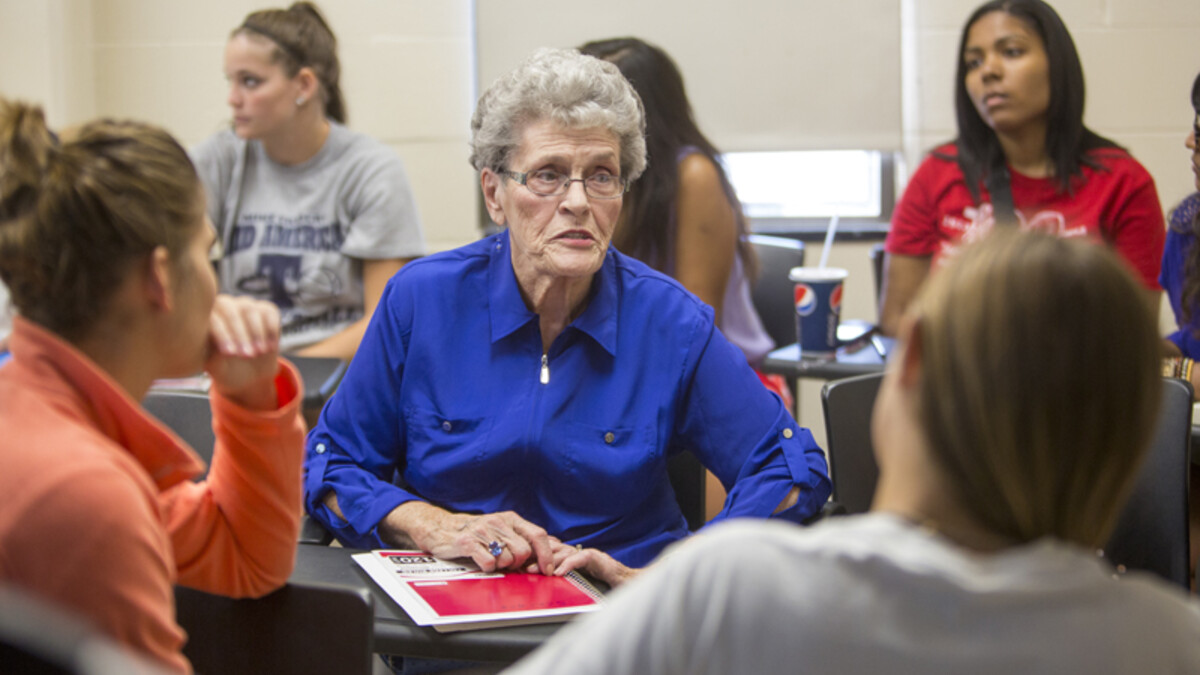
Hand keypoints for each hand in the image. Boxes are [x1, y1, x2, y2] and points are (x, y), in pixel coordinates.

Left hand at [205, 295, 280, 409]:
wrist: (249, 373)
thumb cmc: (226, 368)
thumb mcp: (217, 368)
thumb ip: (214, 357)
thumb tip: (221, 349)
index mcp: (206, 318)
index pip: (212, 318)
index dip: (222, 334)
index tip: (230, 353)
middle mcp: (224, 306)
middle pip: (231, 311)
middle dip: (240, 334)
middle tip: (247, 355)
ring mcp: (246, 305)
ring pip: (250, 310)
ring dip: (256, 333)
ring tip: (259, 353)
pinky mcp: (266, 310)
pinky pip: (270, 313)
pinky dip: (271, 330)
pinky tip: (270, 347)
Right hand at [385, 503, 555, 574]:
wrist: (441, 528)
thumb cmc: (475, 533)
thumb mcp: (502, 529)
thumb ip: (524, 537)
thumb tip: (555, 544)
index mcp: (510, 519)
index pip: (538, 534)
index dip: (546, 555)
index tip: (549, 570)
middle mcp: (499, 522)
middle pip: (524, 551)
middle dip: (519, 565)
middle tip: (509, 566)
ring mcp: (483, 532)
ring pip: (508, 559)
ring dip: (502, 566)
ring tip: (492, 561)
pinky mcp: (468, 543)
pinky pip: (489, 563)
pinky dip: (488, 568)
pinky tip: (482, 563)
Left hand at [528, 539, 639, 587]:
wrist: (624, 581)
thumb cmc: (600, 582)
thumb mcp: (575, 580)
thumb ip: (561, 579)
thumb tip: (540, 585)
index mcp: (569, 555)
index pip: (548, 551)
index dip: (533, 555)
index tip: (518, 563)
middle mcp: (575, 551)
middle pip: (551, 550)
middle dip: (535, 557)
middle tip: (520, 567)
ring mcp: (585, 553)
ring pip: (562, 553)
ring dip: (546, 561)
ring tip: (534, 571)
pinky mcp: (595, 557)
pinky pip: (579, 559)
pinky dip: (568, 565)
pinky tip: (558, 573)